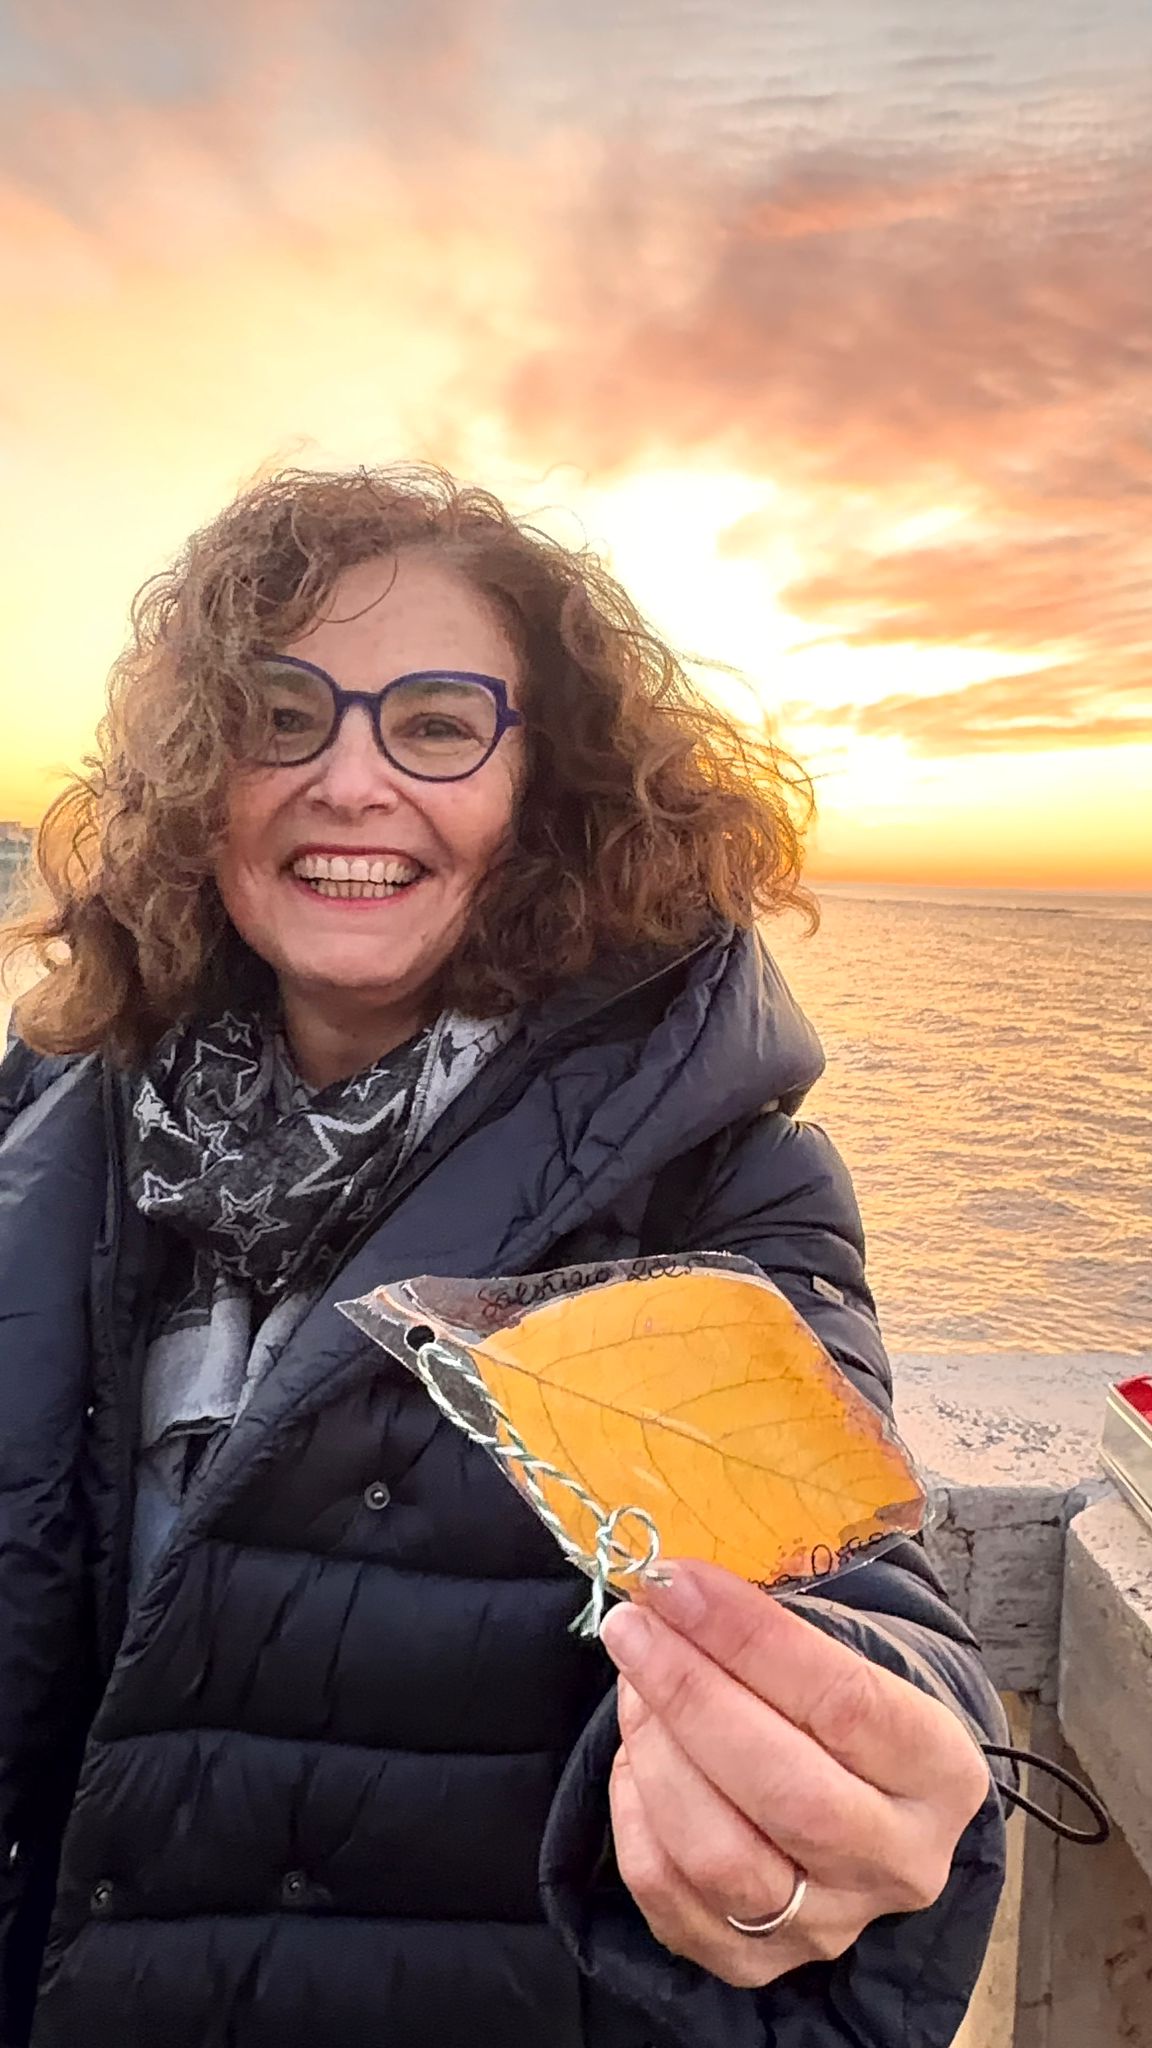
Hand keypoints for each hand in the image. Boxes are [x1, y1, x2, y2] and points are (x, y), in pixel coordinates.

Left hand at [599, 1560, 990, 1989]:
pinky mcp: (754, 1962)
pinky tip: (639, 1752)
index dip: (749, 1639)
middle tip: (634, 1627)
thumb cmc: (842, 1704)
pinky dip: (634, 1811)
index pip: (845, 1703)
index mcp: (941, 1771)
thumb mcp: (848, 1654)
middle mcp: (898, 1861)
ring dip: (655, 1752)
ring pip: (719, 1855)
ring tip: (634, 1679)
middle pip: (786, 1792)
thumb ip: (778, 1626)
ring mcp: (828, 1925)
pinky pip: (666, 1893)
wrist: (861, 1800)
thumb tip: (676, 1589)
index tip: (678, 1582)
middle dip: (691, 1696)